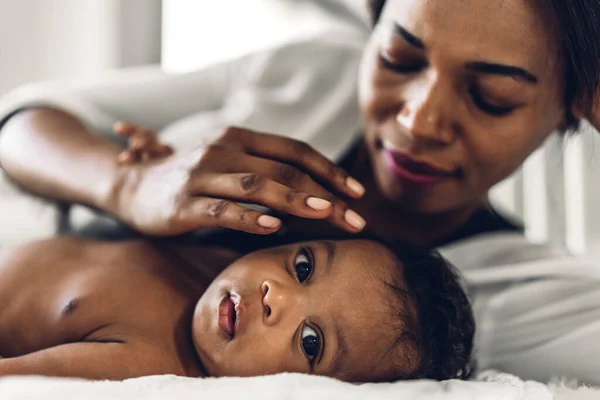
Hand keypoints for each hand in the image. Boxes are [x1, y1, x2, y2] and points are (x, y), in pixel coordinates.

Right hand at [109, 125, 365, 236]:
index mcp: (239, 139)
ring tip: (327, 213)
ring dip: (296, 200)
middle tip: (355, 217)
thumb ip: (266, 172)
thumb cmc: (193, 179)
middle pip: (284, 170)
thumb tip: (317, 194)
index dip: (330, 170)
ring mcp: (201, 176)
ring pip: (256, 186)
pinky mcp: (183, 204)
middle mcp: (222, 150)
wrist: (132, 185)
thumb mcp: (230, 165)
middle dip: (325, 193)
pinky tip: (273, 226)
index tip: (359, 192)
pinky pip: (222, 210)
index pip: (294, 150)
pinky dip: (249, 218)